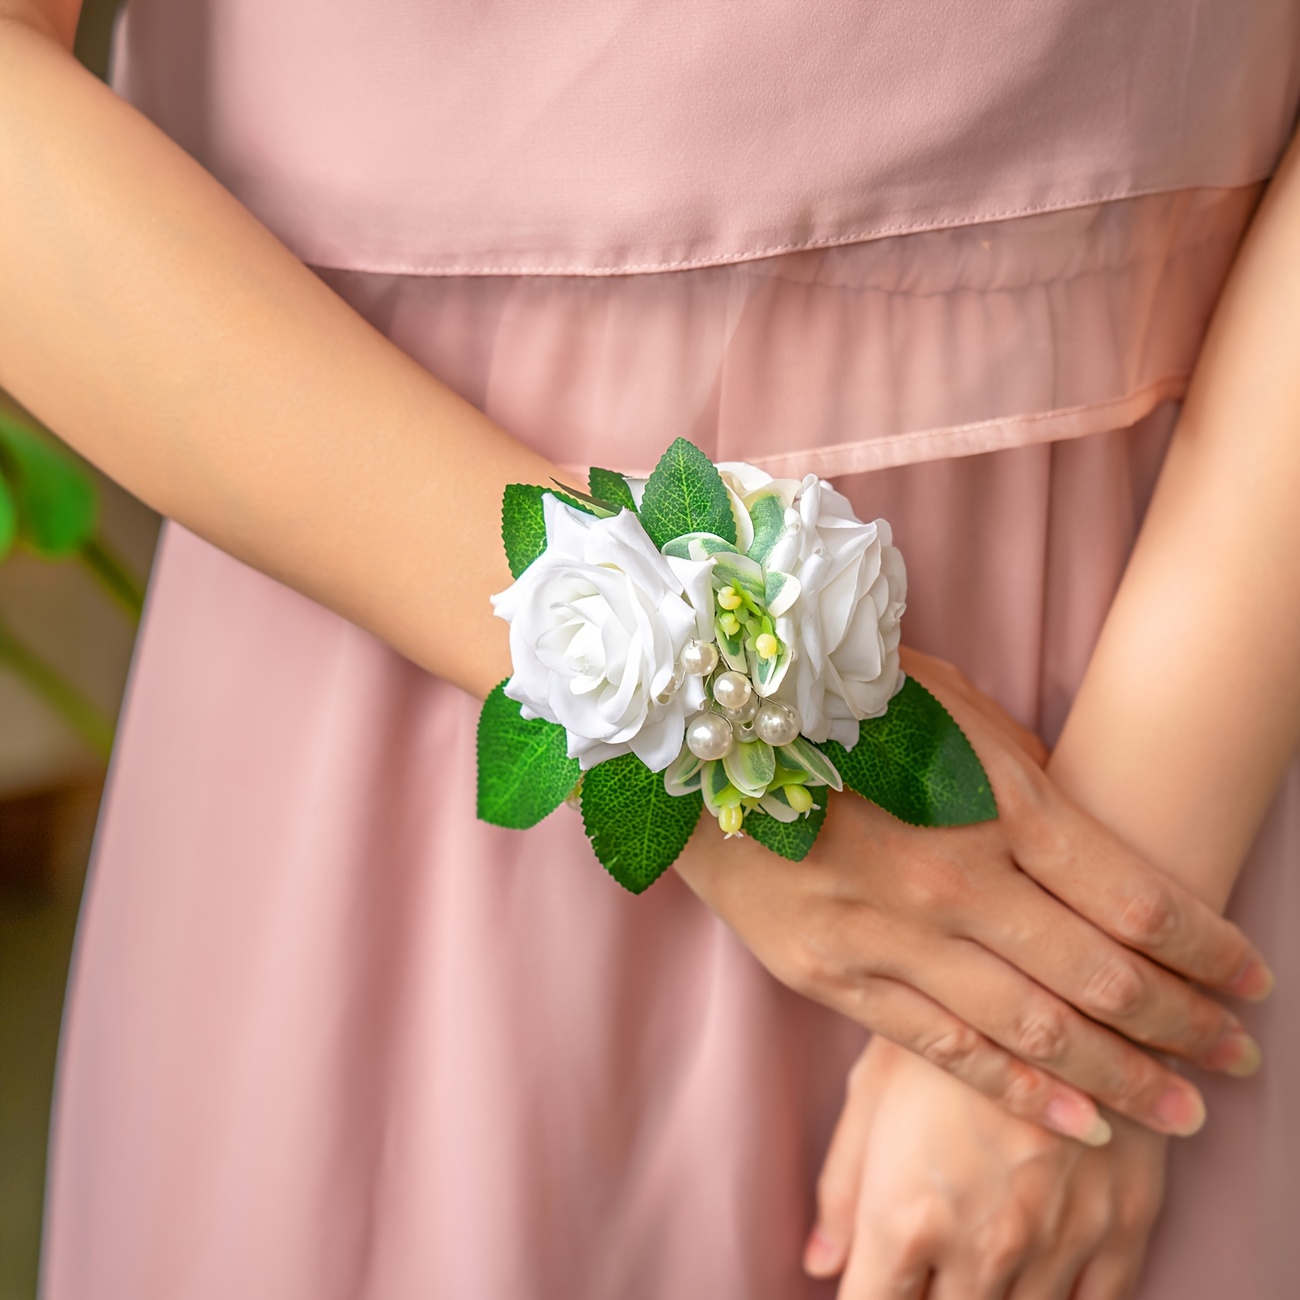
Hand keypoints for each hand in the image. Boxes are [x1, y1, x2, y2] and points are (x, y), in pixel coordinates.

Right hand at [674, 649, 1270, 1139]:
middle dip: (1184, 1025)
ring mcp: (889, 936)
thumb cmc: (830, 710)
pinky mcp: (836, 976)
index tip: (1251, 979)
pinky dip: (1017, 1094)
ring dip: (1120, 1077)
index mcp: (990, 800)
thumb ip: (1018, 766)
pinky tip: (1077, 1126)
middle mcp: (951, 878)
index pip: (1131, 894)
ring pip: (1031, 1027)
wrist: (699, 748)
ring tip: (1185, 1113)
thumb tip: (1081, 821)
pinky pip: (942, 1048)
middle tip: (1240, 1059)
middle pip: (1099, 974)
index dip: (1206, 946)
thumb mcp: (940, 702)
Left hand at [805, 1038, 1167, 1299]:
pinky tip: (1035, 1277)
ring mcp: (1060, 1247)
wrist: (1072, 971)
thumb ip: (843, 1185)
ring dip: (986, 1298)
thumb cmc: (952, 1015)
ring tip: (968, 1262)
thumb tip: (819, 1263)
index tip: (863, 1281)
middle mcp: (983, 1248)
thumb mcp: (875, 1085)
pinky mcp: (1125, 1231)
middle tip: (917, 1266)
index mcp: (906, 1215)